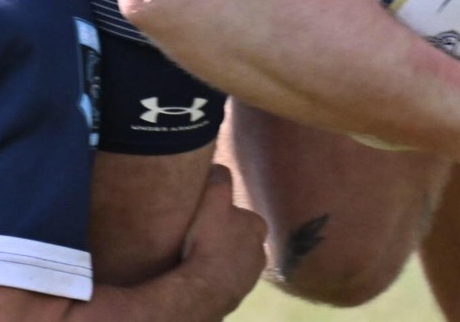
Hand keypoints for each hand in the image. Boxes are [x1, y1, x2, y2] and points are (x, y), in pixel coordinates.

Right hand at [178, 165, 266, 306]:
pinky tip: (201, 273)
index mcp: (257, 226)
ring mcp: (249, 276)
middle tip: (203, 236)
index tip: (210, 216)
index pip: (244, 215)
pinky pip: (226, 280)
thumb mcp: (214, 196)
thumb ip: (220, 178)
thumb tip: (219, 166)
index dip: (226, 213)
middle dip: (227, 237)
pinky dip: (217, 276)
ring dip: (221, 258)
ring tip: (199, 256)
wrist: (203, 288)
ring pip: (235, 261)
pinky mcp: (236, 294)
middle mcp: (260, 252)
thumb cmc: (209, 240)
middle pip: (241, 239)